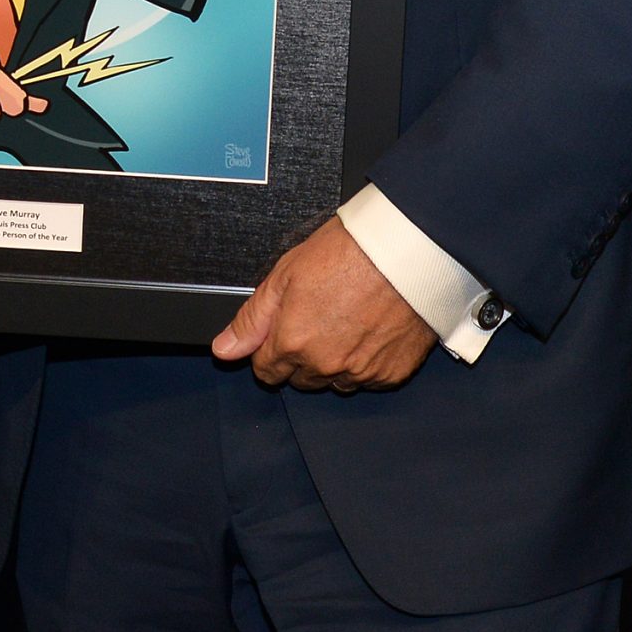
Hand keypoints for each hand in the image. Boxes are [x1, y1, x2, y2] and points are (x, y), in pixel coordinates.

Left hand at [210, 215, 435, 393]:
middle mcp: (325, 365)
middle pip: (299, 379)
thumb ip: (252, 319)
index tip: (282, 331)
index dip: (270, 349)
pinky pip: (369, 380)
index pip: (265, 370)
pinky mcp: (392, 373)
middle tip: (317, 317)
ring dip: (333, 362)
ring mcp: (361, 373)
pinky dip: (366, 362)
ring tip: (346, 320)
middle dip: (300, 356)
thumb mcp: (285, 274)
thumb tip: (223, 349)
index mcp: (293, 342)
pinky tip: (369, 330)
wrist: (407, 249)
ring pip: (334, 382)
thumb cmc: (349, 251)